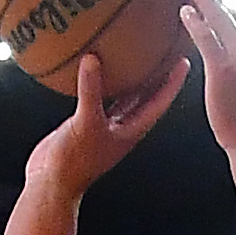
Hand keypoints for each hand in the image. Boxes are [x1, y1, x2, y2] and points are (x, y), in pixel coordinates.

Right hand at [26, 47, 194, 196]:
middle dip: (158, 77)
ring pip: (125, 98)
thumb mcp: (85, 123)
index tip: (183, 62)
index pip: (159, 103)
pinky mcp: (88, 123)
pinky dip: (102, 83)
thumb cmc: (74, 162)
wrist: (52, 182)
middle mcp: (123, 128)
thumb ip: (91, 91)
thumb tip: (93, 59)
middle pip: (146, 98)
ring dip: (132, 79)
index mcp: (131, 131)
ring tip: (138, 55)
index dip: (172, 83)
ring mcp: (106, 126)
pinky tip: (97, 68)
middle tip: (166, 52)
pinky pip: (100, 98)